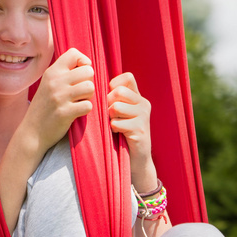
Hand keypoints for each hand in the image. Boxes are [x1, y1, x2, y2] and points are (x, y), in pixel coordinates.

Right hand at [23, 48, 94, 153]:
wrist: (31, 132)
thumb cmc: (45, 107)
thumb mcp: (48, 84)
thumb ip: (63, 73)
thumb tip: (86, 64)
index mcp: (52, 72)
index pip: (74, 53)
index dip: (83, 62)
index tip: (80, 75)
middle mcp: (55, 82)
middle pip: (88, 71)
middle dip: (88, 82)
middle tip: (80, 92)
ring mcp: (59, 97)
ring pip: (90, 87)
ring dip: (88, 96)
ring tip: (79, 101)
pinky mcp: (64, 113)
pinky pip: (88, 105)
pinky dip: (85, 110)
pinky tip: (76, 112)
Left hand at [107, 72, 156, 191]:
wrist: (136, 159)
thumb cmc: (121, 133)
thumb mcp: (118, 113)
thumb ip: (112, 98)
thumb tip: (92, 84)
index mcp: (138, 97)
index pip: (127, 77)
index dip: (114, 84)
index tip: (109, 98)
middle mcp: (144, 104)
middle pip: (119, 91)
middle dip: (108, 103)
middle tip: (109, 115)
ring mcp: (144, 117)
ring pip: (116, 107)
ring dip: (110, 117)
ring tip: (114, 125)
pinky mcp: (141, 130)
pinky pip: (117, 123)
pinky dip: (113, 129)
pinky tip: (117, 134)